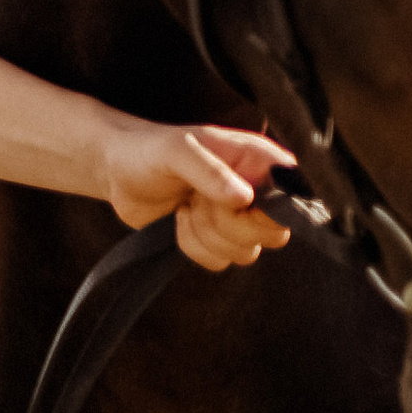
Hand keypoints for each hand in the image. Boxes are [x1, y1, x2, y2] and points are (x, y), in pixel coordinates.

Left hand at [100, 119, 294, 271]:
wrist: (117, 172)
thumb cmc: (149, 150)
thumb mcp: (176, 150)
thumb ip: (209, 170)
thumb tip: (245, 198)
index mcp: (261, 160)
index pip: (293, 199)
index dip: (266, 210)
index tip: (234, 202)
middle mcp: (259, 191)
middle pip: (274, 234)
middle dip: (228, 224)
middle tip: (199, 198)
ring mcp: (239, 218)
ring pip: (246, 252)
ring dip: (206, 234)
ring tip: (186, 204)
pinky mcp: (217, 240)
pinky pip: (220, 262)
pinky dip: (193, 246)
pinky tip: (179, 219)